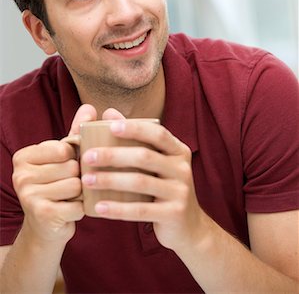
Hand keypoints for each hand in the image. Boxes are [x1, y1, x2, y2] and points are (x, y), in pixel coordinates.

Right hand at [12, 104, 96, 242]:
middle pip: (72, 167)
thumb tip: (90, 107)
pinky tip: (71, 210)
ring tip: (71, 198)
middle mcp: (21, 175)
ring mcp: (28, 196)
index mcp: (24, 156)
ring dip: (81, 193)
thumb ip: (75, 132)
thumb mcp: (64, 157)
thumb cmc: (57, 185)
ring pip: (76, 185)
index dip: (75, 158)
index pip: (64, 148)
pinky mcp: (41, 215)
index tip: (67, 167)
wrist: (46, 227)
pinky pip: (77, 205)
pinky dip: (81, 209)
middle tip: (70, 186)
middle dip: (79, 177)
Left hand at [81, 112, 202, 252]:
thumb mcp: (156, 162)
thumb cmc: (164, 187)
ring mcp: (180, 191)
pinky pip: (140, 210)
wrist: (188, 226)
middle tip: (87, 156)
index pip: (158, 134)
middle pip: (144, 156)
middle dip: (113, 155)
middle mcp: (182, 168)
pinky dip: (117, 209)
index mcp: (178, 151)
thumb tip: (109, 112)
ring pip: (140, 182)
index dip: (135, 128)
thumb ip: (136, 139)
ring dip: (109, 180)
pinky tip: (98, 207)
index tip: (110, 126)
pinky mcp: (173, 214)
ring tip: (86, 180)